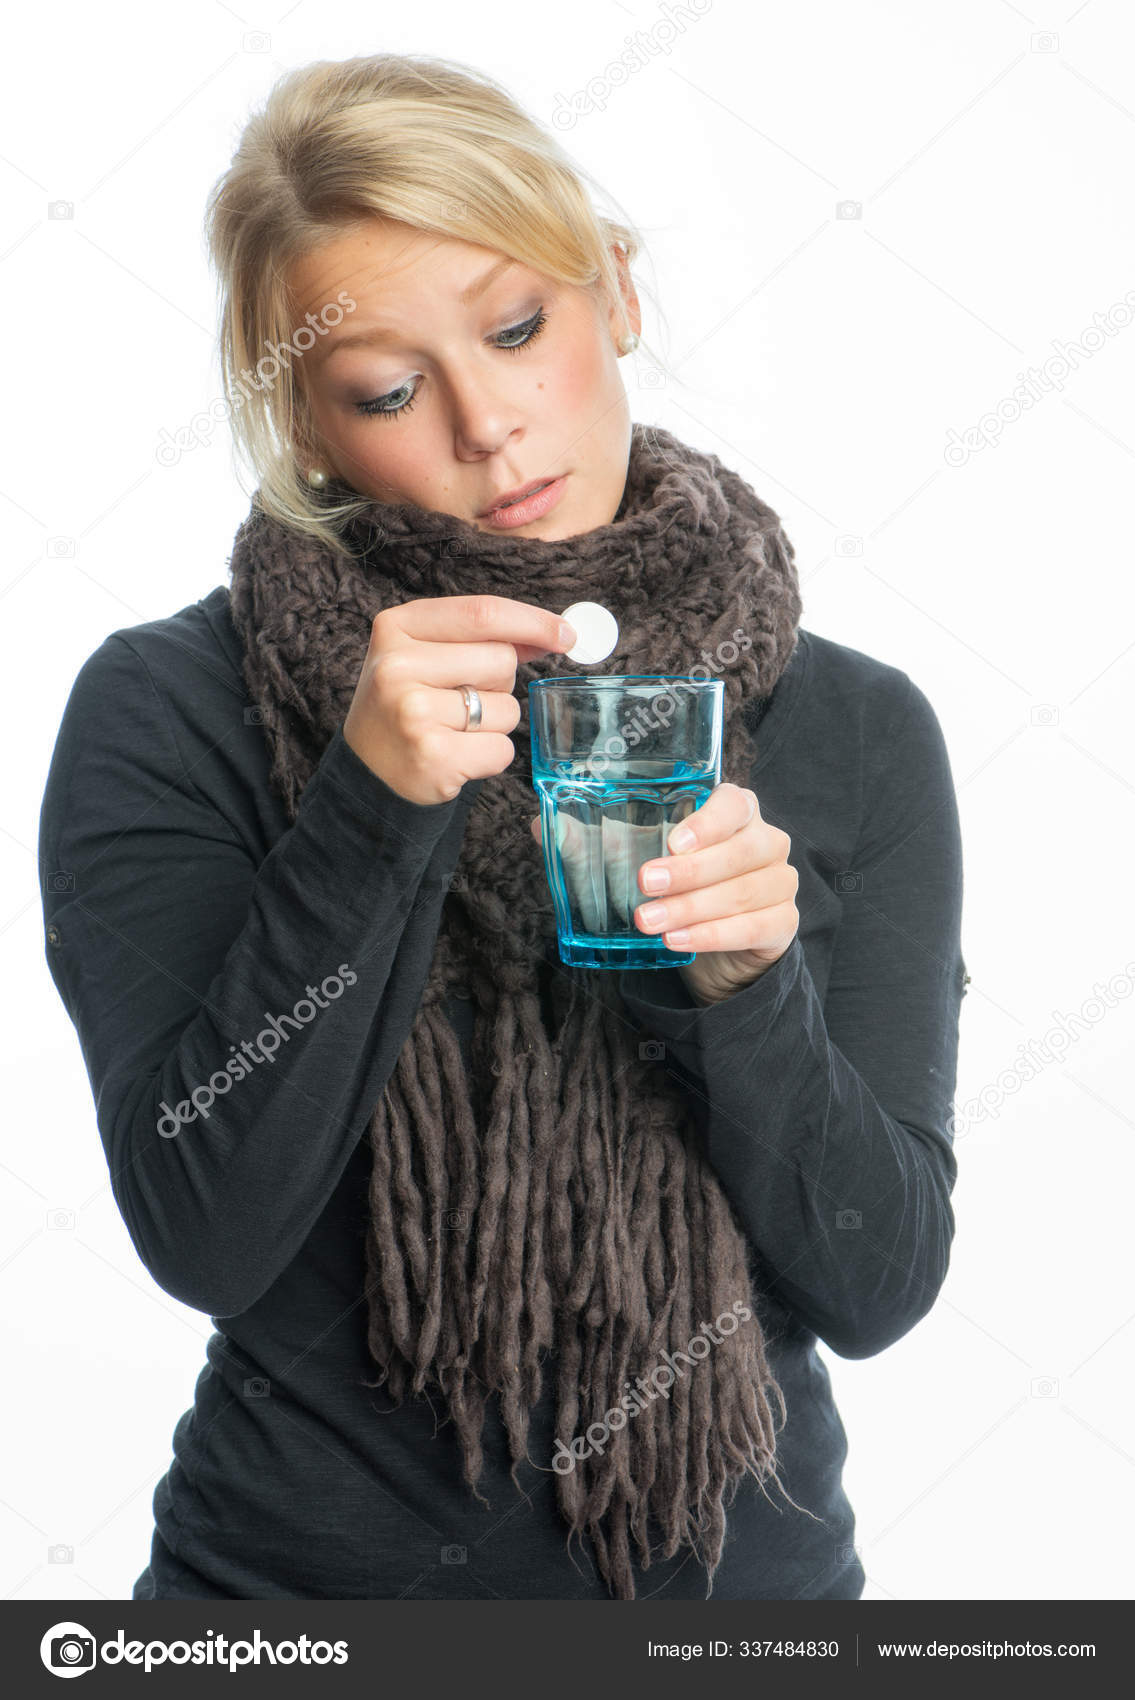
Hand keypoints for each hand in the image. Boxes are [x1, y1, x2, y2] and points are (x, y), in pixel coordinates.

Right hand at [343, 594, 575, 804]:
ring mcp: (413, 711)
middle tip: (460, 700)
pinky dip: (491, 757)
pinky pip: (502, 749)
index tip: (567, 634)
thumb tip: (556, 631)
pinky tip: (457, 758)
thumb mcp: (427, 657)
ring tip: (453, 731)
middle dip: (499, 684)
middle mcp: (398, 665)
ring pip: (507, 708)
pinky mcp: (433, 756)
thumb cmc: (407, 706)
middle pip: (501, 660)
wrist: (367, 774)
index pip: (482, 612)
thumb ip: (483, 639)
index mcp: (396, 627)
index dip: (533, 621)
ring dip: (495, 724)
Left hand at [529, 782, 798, 1005]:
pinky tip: (679, 941)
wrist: (713, 943)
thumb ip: (592, 839)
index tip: (675, 839)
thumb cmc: (674, 886)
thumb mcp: (633, 859)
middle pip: (740, 850)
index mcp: (736, 812)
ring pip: (744, 891)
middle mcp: (766, 841)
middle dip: (690, 871)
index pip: (735, 802)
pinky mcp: (783, 923)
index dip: (710, 820)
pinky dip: (713, 935)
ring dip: (694, 908)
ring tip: (650, 923)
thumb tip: (540, 824)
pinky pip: (753, 927)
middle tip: (645, 885)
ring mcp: (780, 882)